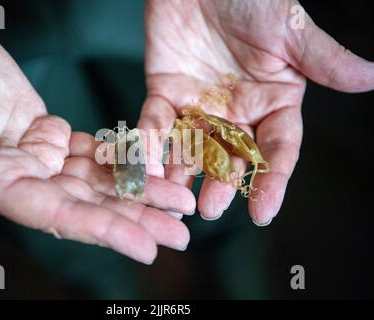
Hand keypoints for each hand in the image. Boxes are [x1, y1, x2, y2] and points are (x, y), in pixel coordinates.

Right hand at [0, 1, 193, 263]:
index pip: (55, 215)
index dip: (102, 231)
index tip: (146, 248)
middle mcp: (21, 179)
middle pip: (87, 207)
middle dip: (135, 220)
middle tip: (180, 233)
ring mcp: (38, 160)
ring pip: (97, 182)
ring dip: (139, 193)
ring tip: (179, 202)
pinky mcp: (50, 138)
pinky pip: (94, 154)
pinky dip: (124, 160)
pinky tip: (154, 167)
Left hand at [139, 0, 373, 224]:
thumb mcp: (289, 30)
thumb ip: (323, 58)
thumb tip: (372, 77)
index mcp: (271, 102)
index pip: (276, 149)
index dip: (272, 181)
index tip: (263, 212)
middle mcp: (235, 111)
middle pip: (230, 157)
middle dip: (220, 184)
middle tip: (209, 209)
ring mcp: (198, 105)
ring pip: (191, 149)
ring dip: (182, 174)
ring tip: (173, 200)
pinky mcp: (164, 93)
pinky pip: (156, 123)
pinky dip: (150, 143)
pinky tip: (147, 165)